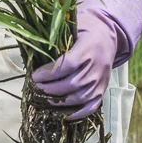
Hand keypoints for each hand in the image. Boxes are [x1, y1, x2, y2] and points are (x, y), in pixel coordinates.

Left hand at [31, 0, 141, 120]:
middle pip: (72, 84)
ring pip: (80, 97)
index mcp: (88, 49)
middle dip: (51, 89)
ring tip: (45, 99)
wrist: (109, 34)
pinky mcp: (103, 89)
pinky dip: (78, 113)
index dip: (49, 73)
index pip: (67, 65)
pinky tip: (63, 114)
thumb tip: (31, 48)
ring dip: (60, 102)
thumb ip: (56, 39)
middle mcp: (96, 66)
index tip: (35, 76)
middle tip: (36, 88)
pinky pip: (92, 106)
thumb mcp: (72, 27)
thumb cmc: (86, 30)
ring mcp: (101, 80)